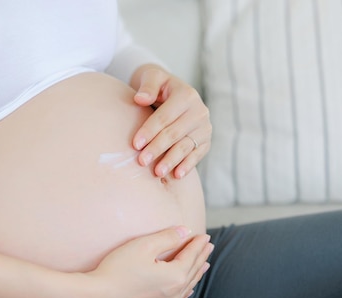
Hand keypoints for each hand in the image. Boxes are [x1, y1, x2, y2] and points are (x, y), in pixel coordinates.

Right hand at [85, 226, 212, 297]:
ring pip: (188, 285)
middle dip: (201, 256)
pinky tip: (187, 288)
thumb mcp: (143, 246)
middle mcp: (175, 292)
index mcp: (175, 275)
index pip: (191, 256)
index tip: (205, 235)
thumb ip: (167, 237)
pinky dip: (187, 288)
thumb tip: (186, 231)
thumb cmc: (118, 269)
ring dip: (197, 272)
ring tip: (204, 264)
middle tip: (209, 245)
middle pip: (193, 270)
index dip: (198, 244)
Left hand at [130, 64, 211, 178]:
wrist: (173, 94)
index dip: (149, 131)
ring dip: (171, 160)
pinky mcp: (206, 141)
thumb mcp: (152, 78)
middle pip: (175, 133)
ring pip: (186, 146)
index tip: (135, 144)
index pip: (165, 117)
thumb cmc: (158, 88)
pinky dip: (187, 165)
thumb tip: (140, 99)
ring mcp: (204, 127)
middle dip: (157, 148)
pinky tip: (177, 175)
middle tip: (142, 161)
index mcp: (186, 95)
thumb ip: (147, 86)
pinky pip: (197, 155)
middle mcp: (199, 111)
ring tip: (157, 172)